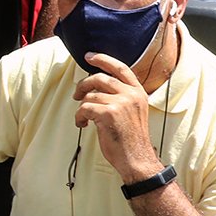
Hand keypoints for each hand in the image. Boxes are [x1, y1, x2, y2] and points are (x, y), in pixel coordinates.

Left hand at [72, 53, 162, 183]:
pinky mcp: (109, 113)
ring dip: (82, 107)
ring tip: (83, 119)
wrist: (137, 159)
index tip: (88, 56)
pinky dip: (79, 116)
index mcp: (138, 92)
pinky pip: (85, 108)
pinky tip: (83, 124)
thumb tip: (95, 86)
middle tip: (76, 94)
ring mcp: (121, 103)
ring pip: (90, 95)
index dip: (103, 59)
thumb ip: (120, 96)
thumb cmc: (130, 139)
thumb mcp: (131, 111)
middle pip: (100, 78)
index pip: (120, 68)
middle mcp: (131, 94)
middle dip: (83, 84)